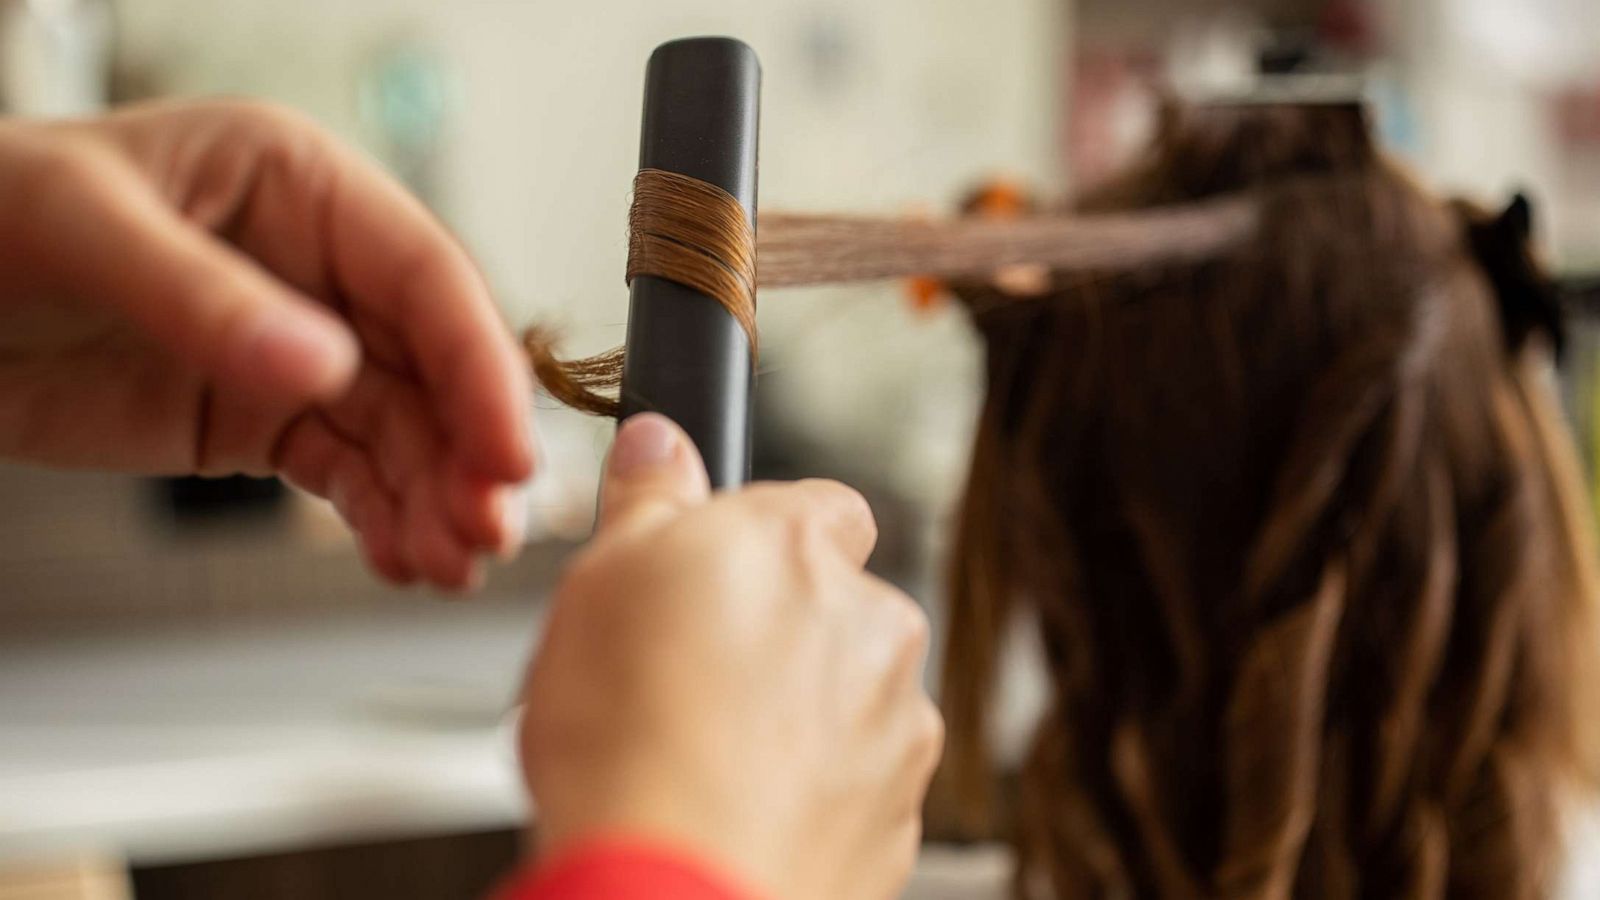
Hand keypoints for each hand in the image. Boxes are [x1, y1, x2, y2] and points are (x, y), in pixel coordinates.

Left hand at [0, 100, 533, 589]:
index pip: (424, 275)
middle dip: (466, 452)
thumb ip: (203, 296)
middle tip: (485, 533)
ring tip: (444, 565)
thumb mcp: (81, 232)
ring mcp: (297, 346)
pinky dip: (381, 518)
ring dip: (434, 500)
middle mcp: (320, 265)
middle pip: (432, 365)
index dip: (479, 366)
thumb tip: (323, 367)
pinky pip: (347, 470)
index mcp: (300, 184)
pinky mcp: (264, 417)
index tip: (507, 454)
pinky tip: (400, 559)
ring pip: (402, 431)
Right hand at [519, 414, 943, 899]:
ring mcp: (897, 726)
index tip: (714, 573)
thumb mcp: (599, 581)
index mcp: (801, 550)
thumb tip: (663, 444)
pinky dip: (809, 790)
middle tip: (687, 677)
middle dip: (778, 632)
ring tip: (703, 755)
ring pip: (849, 697)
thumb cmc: (626, 741)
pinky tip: (735, 808)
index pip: (821, 505)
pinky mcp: (897, 816)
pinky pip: (854, 781)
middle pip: (835, 607)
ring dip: (797, 713)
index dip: (765, 539)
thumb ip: (650, 499)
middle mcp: (871, 627)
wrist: (672, 891)